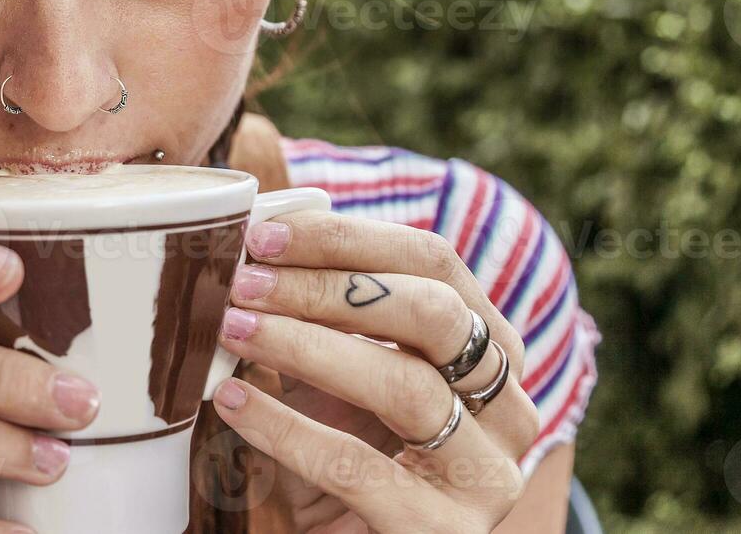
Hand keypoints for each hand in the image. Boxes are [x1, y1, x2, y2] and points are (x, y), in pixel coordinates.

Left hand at [211, 212, 538, 533]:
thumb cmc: (345, 447)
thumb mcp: (338, 372)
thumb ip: (320, 313)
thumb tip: (252, 248)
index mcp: (490, 347)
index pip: (434, 262)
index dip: (347, 240)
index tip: (264, 236)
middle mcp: (508, 406)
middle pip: (432, 314)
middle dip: (329, 288)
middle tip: (245, 283)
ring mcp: (486, 475)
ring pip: (405, 386)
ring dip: (305, 347)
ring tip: (232, 330)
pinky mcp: (442, 532)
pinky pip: (359, 469)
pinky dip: (286, 428)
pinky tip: (234, 400)